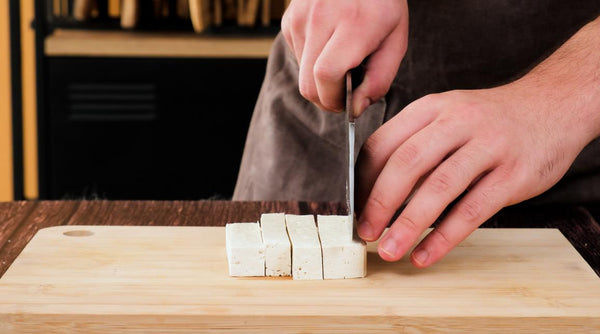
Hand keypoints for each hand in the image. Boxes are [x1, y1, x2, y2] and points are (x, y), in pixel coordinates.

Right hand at [281, 0, 408, 115]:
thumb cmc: (382, 5)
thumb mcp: (395, 40)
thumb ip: (379, 79)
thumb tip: (355, 109)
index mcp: (353, 23)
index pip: (326, 75)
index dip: (334, 99)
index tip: (346, 104)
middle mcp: (321, 18)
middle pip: (308, 84)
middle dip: (325, 98)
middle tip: (343, 94)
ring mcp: (301, 18)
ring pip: (302, 74)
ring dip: (320, 78)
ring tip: (341, 58)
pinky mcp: (289, 20)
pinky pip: (297, 57)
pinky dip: (312, 61)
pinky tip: (328, 45)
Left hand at [355, 83, 594, 266]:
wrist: (551, 107)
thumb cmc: (487, 121)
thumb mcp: (446, 116)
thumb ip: (414, 145)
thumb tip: (374, 194)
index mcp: (431, 108)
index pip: (383, 143)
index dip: (363, 181)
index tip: (355, 209)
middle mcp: (457, 122)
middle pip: (406, 164)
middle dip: (379, 204)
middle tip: (364, 232)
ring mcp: (488, 147)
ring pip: (439, 189)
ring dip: (408, 225)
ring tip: (389, 250)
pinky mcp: (513, 174)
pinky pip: (473, 210)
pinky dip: (444, 237)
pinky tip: (425, 254)